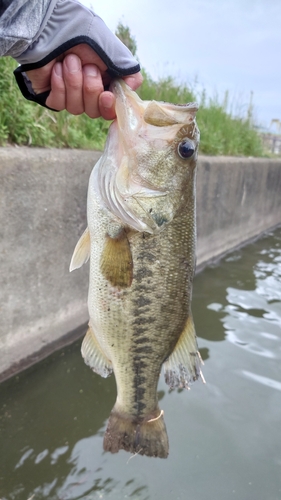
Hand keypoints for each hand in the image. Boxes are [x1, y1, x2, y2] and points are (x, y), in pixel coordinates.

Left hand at [26, 44, 142, 119]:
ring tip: (69, 61)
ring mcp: (71, 97)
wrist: (53, 28)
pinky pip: (59, 104)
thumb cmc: (84, 36)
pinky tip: (57, 68)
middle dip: (90, 89)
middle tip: (87, 67)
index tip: (106, 95)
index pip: (112, 110)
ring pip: (76, 108)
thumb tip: (132, 89)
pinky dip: (59, 84)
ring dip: (74, 82)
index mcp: (107, 85)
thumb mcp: (114, 52)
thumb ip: (129, 72)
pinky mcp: (52, 97)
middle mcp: (90, 93)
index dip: (109, 107)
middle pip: (95, 112)